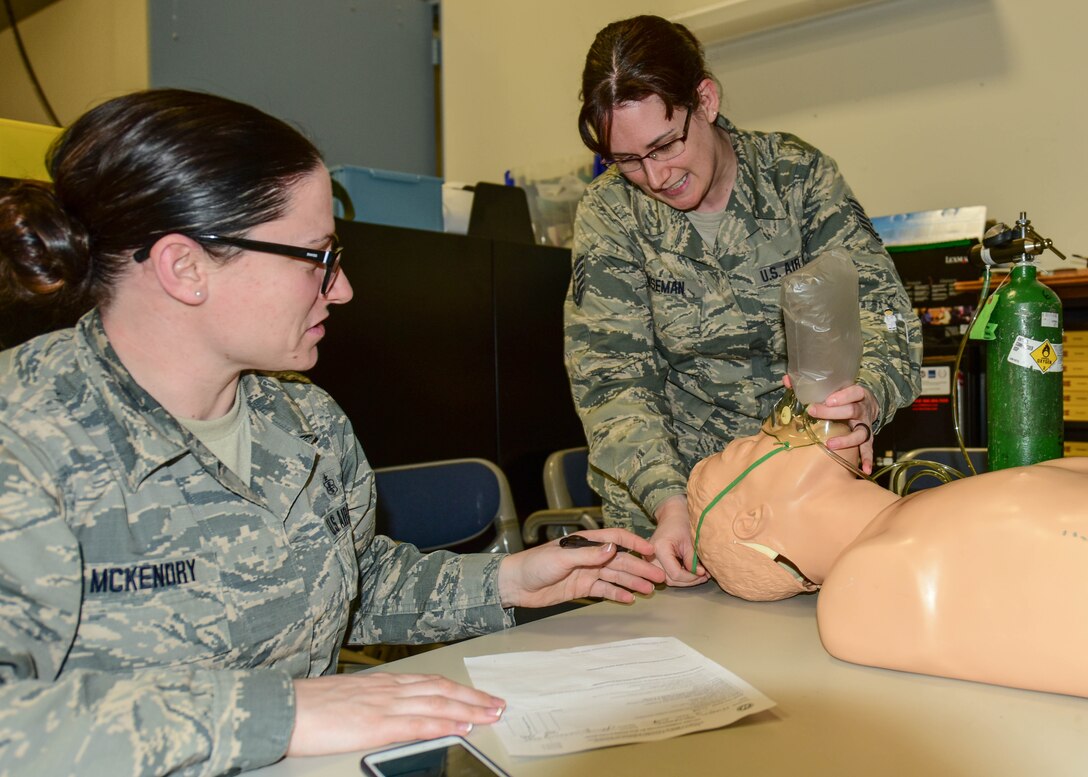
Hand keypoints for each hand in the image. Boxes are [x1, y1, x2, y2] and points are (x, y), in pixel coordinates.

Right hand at [288, 673, 505, 756]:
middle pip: (442, 689)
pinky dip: (444, 723)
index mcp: (382, 683)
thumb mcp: (347, 698)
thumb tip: (388, 712)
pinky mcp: (376, 725)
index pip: (430, 682)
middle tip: (498, 705)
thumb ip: (371, 702)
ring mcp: (384, 705)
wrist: (282, 708)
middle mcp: (388, 689)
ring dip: (469, 709)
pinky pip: (418, 723)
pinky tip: (462, 726)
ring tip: (491, 715)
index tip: (479, 696)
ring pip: (438, 703)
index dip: (458, 689)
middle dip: (473, 697)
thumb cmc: (306, 706)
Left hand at [497, 528, 664, 607]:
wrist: (516, 585)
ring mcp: (587, 572)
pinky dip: (618, 593)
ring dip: (633, 582)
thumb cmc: (535, 564)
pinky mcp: (582, 588)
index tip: (651, 551)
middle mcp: (589, 556)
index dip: (634, 543)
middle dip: (640, 567)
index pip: (615, 538)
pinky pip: (604, 590)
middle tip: (659, 577)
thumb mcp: (561, 558)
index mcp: (585, 542)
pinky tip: (631, 598)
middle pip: (620, 560)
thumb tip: (613, 548)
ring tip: (650, 589)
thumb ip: (588, 555)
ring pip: (615, 576)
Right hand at [649, 495, 709, 586]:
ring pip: (667, 579)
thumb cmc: (682, 523)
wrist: (672, 514)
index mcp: (659, 548)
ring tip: (700, 575)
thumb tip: (700, 575)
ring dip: (684, 580)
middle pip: (669, 579)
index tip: (704, 574)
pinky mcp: (653, 561)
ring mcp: (649, 559)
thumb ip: (692, 560)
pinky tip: (691, 573)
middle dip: (688, 580)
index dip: (690, 577)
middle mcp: (650, 556)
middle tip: (704, 576)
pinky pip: (666, 574)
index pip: (675, 574)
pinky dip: (680, 575)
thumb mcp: (690, 541)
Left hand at [804, 383, 878, 473]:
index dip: (842, 396)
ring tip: (830, 445)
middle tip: (814, 413)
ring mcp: (866, 425)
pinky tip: (865, 469)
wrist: (866, 403)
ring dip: (846, 440)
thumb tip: (787, 380)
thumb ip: (810, 384)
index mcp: (857, 394)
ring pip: (861, 432)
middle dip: (833, 413)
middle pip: (852, 410)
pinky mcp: (868, 438)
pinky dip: (867, 458)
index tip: (828, 400)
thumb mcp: (834, 387)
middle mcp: (863, 409)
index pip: (854, 392)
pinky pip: (868, 448)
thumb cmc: (843, 396)